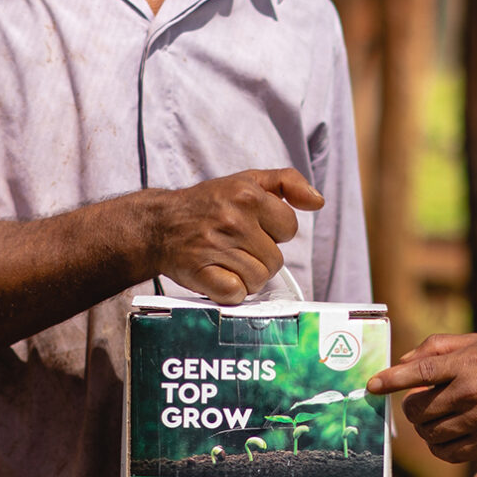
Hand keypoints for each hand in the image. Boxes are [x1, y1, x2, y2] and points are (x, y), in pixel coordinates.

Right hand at [147, 168, 324, 302]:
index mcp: (248, 193)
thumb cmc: (207, 204)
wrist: (159, 224)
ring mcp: (216, 247)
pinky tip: (218, 275)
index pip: (289, 228)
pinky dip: (229, 291)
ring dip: (245, 276)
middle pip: (276, 260)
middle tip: (237, 247)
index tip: (254, 228)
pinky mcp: (201, 273)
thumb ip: (287, 182)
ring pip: (258, 280)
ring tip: (226, 260)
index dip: (274, 232)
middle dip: (260, 258)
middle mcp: (232, 218)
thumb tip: (318, 201)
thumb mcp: (247, 180)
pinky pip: (236, 295)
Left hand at [369, 334, 476, 462]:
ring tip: (433, 420)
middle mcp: (472, 393)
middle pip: (419, 409)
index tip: (372, 385)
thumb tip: (403, 360)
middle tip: (417, 404)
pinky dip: (438, 448)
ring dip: (424, 429)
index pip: (419, 373)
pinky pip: (450, 453)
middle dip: (410, 409)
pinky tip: (443, 438)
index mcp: (467, 364)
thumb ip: (438, 347)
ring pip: (431, 434)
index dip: (392, 380)